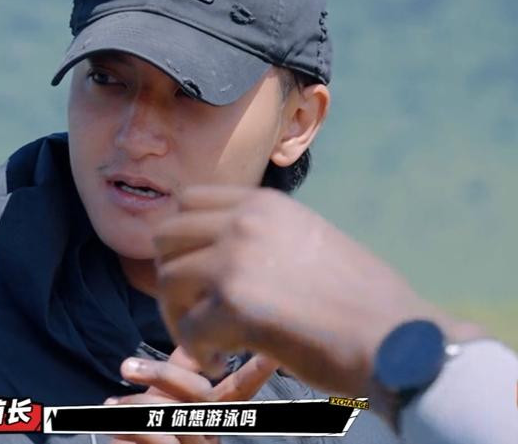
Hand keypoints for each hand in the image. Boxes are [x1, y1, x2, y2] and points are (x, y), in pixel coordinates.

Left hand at [106, 346, 276, 443]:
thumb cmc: (148, 432)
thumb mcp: (165, 399)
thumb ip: (180, 370)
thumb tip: (192, 337)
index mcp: (213, 414)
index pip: (240, 390)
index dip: (255, 372)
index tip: (272, 354)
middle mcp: (211, 433)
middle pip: (202, 396)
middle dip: (163, 375)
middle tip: (126, 366)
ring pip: (175, 416)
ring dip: (136, 405)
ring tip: (111, 404)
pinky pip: (158, 437)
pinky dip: (130, 428)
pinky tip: (112, 427)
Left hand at [153, 186, 483, 395]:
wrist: (395, 338)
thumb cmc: (362, 297)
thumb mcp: (311, 238)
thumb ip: (264, 235)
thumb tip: (224, 251)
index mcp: (264, 203)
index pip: (188, 200)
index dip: (181, 238)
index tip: (193, 269)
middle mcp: (244, 221)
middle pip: (166, 237)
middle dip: (171, 275)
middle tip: (192, 309)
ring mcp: (235, 260)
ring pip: (168, 282)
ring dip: (179, 316)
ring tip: (206, 340)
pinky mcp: (233, 305)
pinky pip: (187, 330)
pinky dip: (196, 350)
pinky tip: (220, 361)